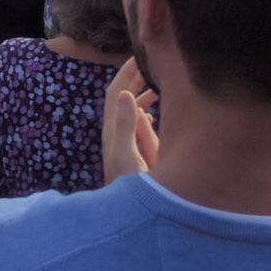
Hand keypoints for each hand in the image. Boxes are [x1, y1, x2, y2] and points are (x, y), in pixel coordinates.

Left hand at [102, 58, 158, 182]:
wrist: (128, 215)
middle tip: (150, 62)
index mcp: (113, 130)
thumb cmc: (127, 187)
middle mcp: (118, 133)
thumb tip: (126, 95)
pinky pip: (139, 128)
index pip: (116, 93)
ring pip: (132, 112)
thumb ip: (126, 127)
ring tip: (157, 83)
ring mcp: (126, 144)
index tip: (139, 55)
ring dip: (142, 95)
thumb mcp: (126, 156)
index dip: (125, 73)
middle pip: (123, 99)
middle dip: (134, 79)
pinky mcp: (134, 155)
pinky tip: (154, 113)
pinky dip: (146, 114)